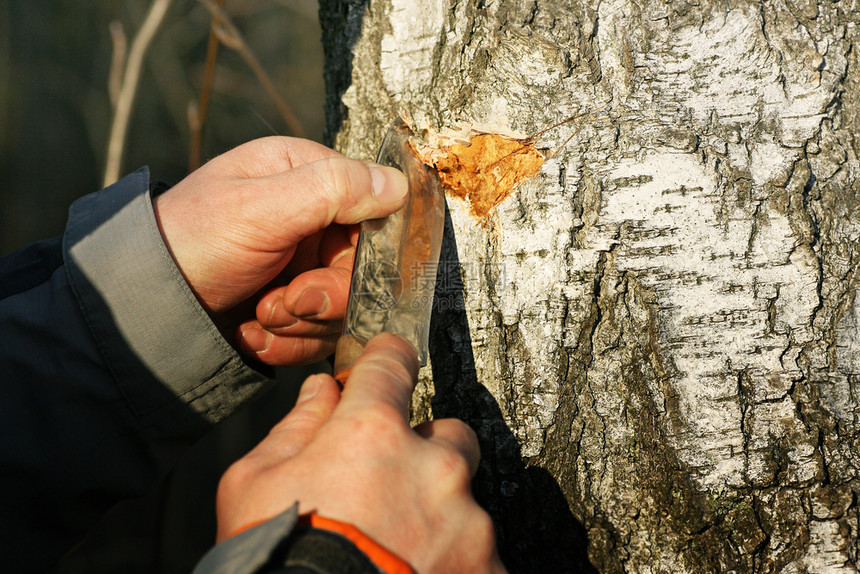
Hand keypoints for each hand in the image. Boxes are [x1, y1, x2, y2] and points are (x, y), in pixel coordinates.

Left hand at [153, 137, 407, 364]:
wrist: (142, 306)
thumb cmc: (193, 240)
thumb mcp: (261, 206)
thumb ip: (333, 189)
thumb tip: (399, 182)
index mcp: (305, 176)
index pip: (372, 210)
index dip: (363, 252)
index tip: (330, 274)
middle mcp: (310, 219)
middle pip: (362, 269)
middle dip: (324, 298)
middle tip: (283, 303)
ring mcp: (302, 266)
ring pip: (343, 308)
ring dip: (301, 324)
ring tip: (258, 317)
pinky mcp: (292, 307)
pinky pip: (318, 334)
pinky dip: (288, 343)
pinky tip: (252, 335)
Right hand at [215, 334, 506, 573]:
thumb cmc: (271, 559)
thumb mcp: (253, 486)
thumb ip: (295, 428)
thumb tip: (321, 392)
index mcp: (373, 433)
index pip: (391, 365)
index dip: (387, 360)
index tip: (387, 362)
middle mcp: (433, 467)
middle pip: (449, 434)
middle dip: (426, 452)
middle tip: (390, 490)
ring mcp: (467, 522)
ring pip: (463, 500)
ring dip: (438, 516)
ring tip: (397, 553)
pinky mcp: (489, 569)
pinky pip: (479, 553)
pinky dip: (453, 562)